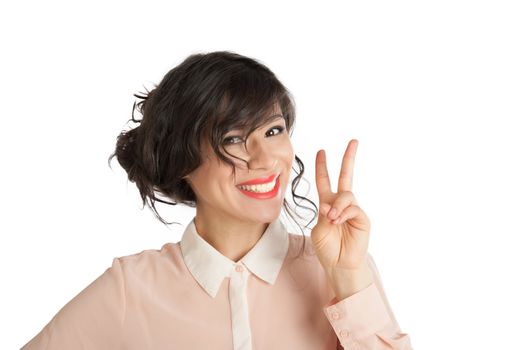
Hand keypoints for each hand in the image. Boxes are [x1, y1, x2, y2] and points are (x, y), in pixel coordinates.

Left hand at [311, 139, 370, 271]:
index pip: (324, 181)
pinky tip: (339, 221)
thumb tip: (331, 205)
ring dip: (337, 205)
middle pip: (346, 176)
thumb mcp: (319, 229)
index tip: (321, 151)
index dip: (322, 166)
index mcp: (327, 204)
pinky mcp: (362, 218)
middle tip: (354, 141)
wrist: (339, 264)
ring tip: (332, 219)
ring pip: (346, 194)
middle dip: (348, 158)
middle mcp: (341, 204)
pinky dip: (343, 213)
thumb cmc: (327, 248)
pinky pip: (352, 207)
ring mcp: (353, 210)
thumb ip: (324, 214)